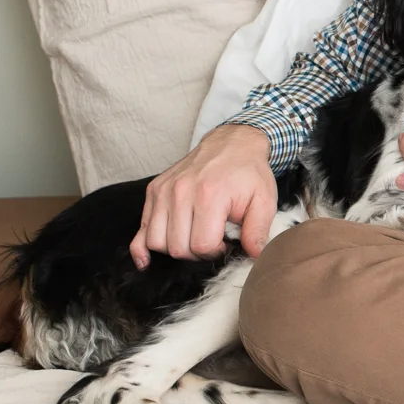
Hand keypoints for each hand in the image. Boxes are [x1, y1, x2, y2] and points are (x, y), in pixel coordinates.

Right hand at [130, 123, 276, 268]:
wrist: (232, 143)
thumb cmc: (248, 173)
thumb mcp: (264, 200)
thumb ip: (258, 231)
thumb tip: (257, 257)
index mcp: (209, 195)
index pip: (201, 245)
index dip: (215, 252)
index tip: (226, 242)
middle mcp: (181, 192)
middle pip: (177, 247)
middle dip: (197, 253)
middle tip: (212, 239)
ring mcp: (164, 190)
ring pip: (156, 242)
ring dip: (175, 248)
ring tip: (193, 237)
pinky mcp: (154, 190)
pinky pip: (140, 229)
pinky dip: (142, 247)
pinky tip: (147, 260)